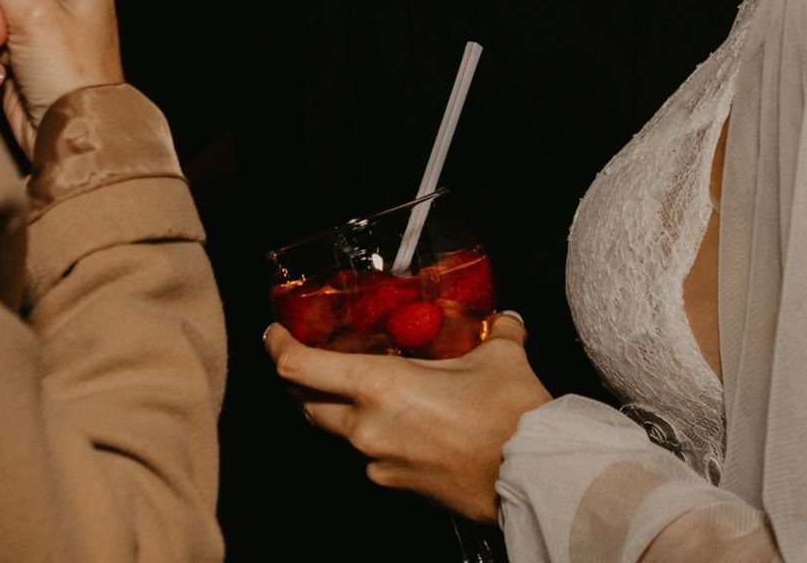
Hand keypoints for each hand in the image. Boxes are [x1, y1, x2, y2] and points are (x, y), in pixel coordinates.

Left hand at [265, 314, 550, 521]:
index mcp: (377, 385)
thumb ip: (495, 331)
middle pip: (306, 403)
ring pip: (339, 432)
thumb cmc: (510, 414)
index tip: (274, 333)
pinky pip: (371, 456)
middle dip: (303, 382)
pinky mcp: (396, 486)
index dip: (277, 346)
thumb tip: (503, 321)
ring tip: (370, 391)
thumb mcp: (499, 356)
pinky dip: (377, 437)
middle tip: (315, 359)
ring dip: (343, 410)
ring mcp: (377, 462)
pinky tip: (407, 424)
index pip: (298, 367)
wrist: (532, 476)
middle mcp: (365, 426)